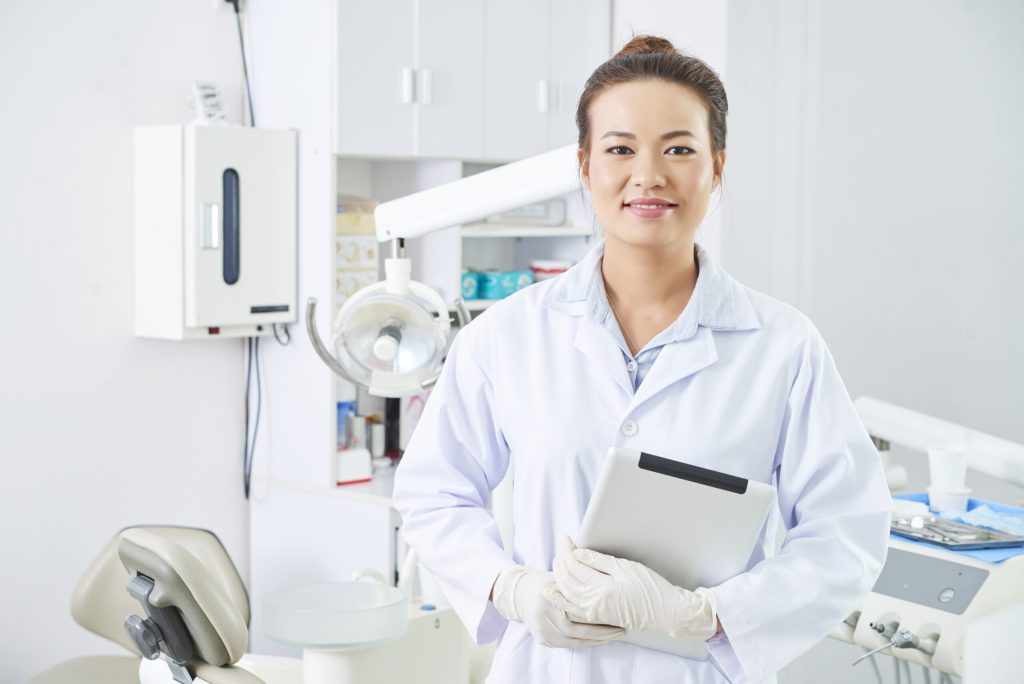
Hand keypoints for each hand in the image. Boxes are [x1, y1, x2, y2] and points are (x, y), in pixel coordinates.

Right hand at [491, 565, 625, 648]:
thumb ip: (578, 578)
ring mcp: (542, 630)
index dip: (602, 615)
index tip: (619, 614)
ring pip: (575, 641)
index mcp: (550, 597)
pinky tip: (598, 640)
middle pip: (580, 630)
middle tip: (623, 631)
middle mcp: (545, 616)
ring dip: (597, 640)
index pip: (581, 611)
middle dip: (604, 632)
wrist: (519, 594)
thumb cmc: (546, 582)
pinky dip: (584, 643)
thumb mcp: (561, 576)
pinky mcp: (542, 640)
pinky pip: (568, 645)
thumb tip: (603, 574)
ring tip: (615, 637)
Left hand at [550, 537, 718, 638]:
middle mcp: (595, 603)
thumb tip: (577, 553)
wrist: (665, 611)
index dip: (567, 550)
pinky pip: (572, 609)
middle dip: (561, 560)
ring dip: (559, 575)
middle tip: (563, 546)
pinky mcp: (597, 618)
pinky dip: (560, 600)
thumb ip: (599, 561)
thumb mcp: (625, 567)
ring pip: (566, 592)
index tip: (566, 538)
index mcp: (602, 588)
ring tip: (558, 560)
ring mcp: (594, 612)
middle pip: (567, 579)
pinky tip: (551, 592)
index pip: (574, 565)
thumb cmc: (650, 587)